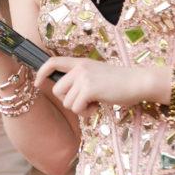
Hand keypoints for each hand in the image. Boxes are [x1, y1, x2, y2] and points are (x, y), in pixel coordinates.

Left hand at [35, 57, 153, 115]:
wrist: (137, 82)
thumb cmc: (120, 82)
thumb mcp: (97, 75)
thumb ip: (81, 80)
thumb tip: (67, 95)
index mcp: (80, 62)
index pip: (53, 62)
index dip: (41, 72)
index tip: (37, 83)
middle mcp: (79, 68)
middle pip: (57, 90)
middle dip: (69, 101)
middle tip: (86, 101)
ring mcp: (83, 77)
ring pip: (67, 102)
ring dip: (80, 108)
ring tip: (95, 103)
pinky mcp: (88, 89)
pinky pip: (76, 108)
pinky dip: (86, 112)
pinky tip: (98, 106)